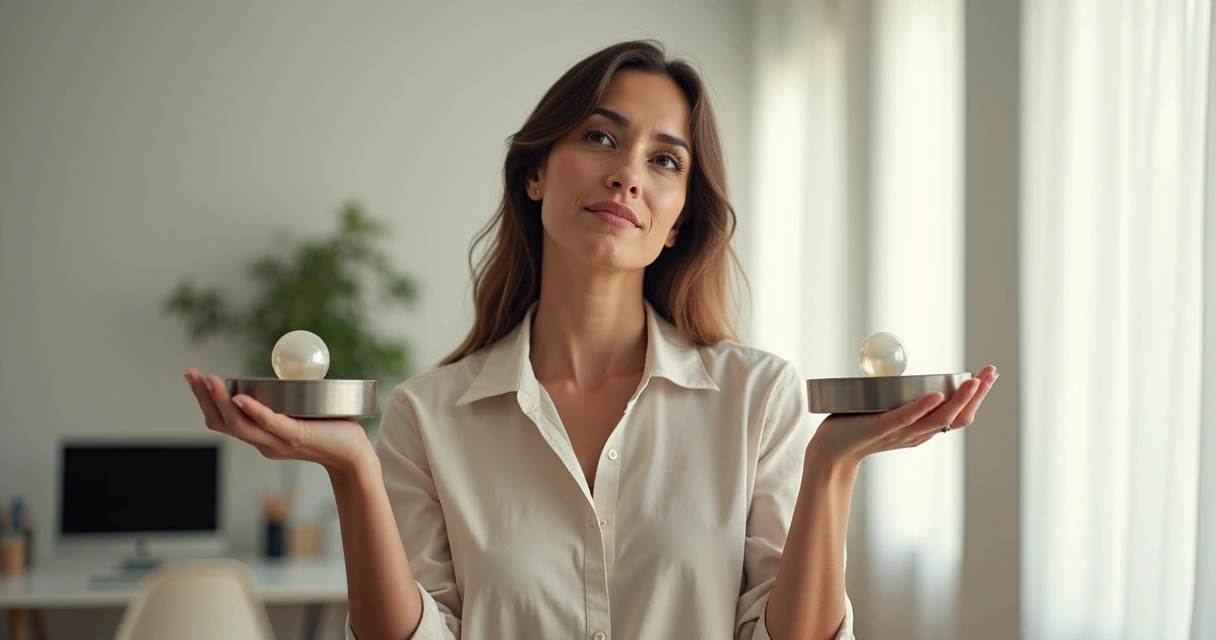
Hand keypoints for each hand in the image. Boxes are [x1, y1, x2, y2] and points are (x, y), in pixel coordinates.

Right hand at [184, 368, 373, 473]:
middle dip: (204, 397)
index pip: (224, 421)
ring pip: (240, 424)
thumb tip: (281, 375)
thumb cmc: (330, 433)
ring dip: (221, 400)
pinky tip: (240, 397)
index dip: (206, 401)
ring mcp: (278, 441)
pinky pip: (270, 423)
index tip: (195, 378)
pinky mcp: (296, 437)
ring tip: (208, 380)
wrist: (354, 456)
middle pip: (223, 422)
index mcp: (261, 437)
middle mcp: (264, 442)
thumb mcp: (298, 417)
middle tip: (190, 374)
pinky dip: (253, 410)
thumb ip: (285, 404)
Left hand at [806, 365, 998, 467]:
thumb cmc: (857, 428)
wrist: (829, 451)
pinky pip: (903, 418)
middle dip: (977, 395)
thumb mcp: (887, 411)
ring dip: (958, 399)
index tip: (989, 376)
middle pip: (956, 418)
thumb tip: (908, 369)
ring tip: (973, 382)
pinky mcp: (878, 429)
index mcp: (921, 430)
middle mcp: (916, 434)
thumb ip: (901, 397)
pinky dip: (921, 407)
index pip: (958, 416)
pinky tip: (934, 395)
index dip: (976, 398)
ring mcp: (899, 433)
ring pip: (936, 420)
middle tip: (991, 373)